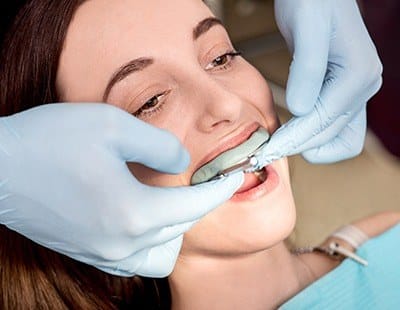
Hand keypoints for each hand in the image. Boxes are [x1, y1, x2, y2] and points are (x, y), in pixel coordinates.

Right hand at [0, 103, 242, 276]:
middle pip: (180, 228)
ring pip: (161, 252)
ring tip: (171, 200)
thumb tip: (182, 165)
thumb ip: (160, 146)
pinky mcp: (86, 253)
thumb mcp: (113, 126)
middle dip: (199, 204)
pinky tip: (142, 215)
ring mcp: (102, 253)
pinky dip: (149, 240)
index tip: (236, 177)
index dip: (220, 190)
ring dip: (175, 227)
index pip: (195, 206)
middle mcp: (121, 243)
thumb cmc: (50, 141)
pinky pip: (134, 259)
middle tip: (204, 181)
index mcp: (133, 213)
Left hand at [261, 0, 382, 163]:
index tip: (268, 149)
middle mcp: (363, 86)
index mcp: (358, 74)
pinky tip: (292, 132)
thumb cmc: (313, 2)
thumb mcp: (306, 28)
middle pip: (331, 134)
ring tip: (280, 145)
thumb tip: (300, 108)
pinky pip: (334, 127)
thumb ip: (308, 69)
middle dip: (299, 145)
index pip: (323, 121)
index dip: (294, 138)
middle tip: (268, 152)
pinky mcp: (343, 92)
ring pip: (338, 138)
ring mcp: (355, 91)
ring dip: (310, 146)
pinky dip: (314, 136)